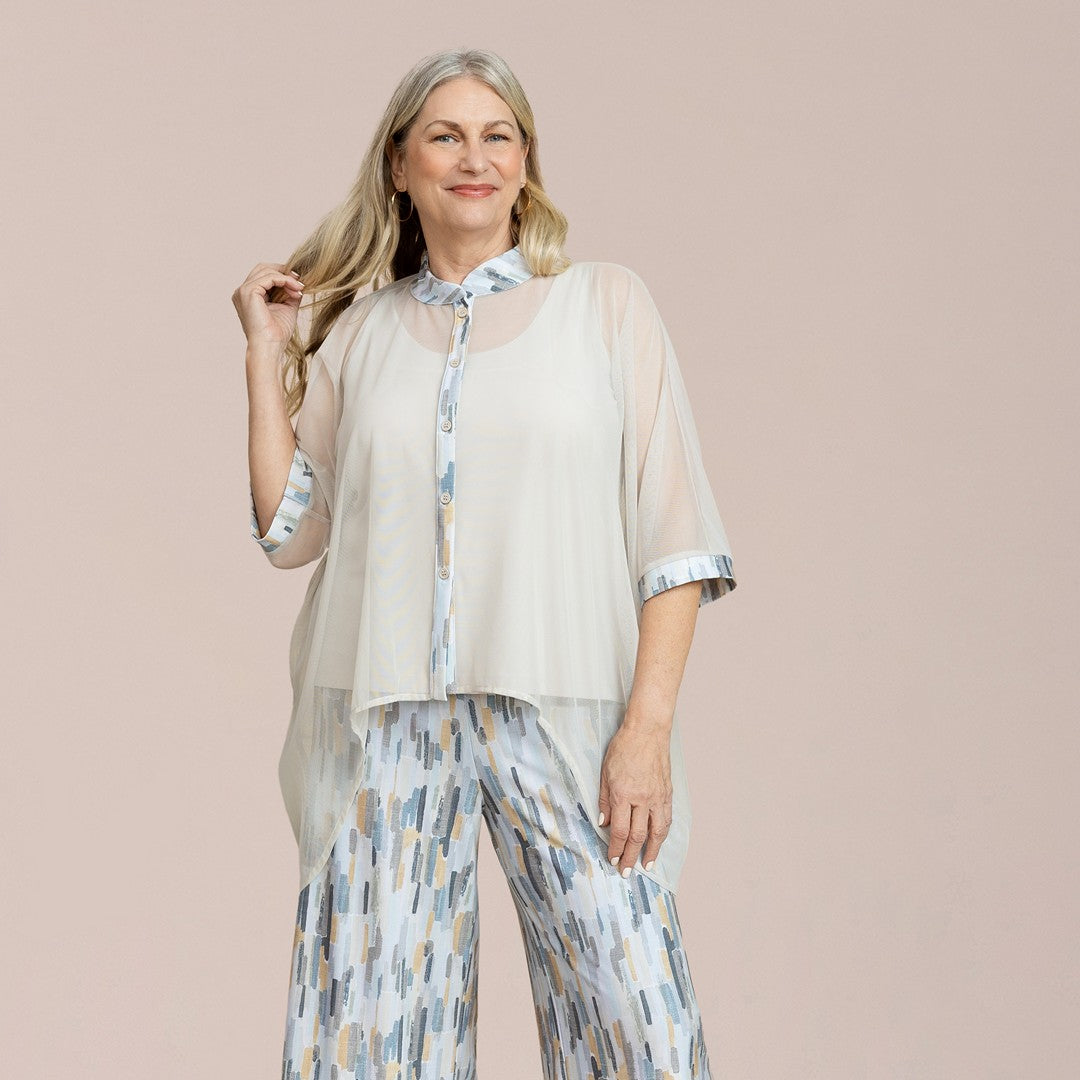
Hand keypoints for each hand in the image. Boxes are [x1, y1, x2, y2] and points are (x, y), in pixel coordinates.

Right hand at [231, 262, 305, 350]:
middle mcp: (242, 291)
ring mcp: (243, 291)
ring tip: (299, 288)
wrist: (270, 346)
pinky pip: (269, 277)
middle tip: (299, 280)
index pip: (264, 275)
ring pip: (266, 270)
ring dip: (286, 277)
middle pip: (263, 268)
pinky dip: (284, 280)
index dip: (282, 274)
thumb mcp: (286, 308)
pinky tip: (294, 289)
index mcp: (249, 296)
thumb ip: (290, 293)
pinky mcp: (249, 292)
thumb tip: (299, 282)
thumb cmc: (277, 334)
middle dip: (283, 271)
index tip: (298, 282)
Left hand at [597, 715, 672, 876]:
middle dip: (630, 856)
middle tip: (625, 871)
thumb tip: (604, 823)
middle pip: (637, 836)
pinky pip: (666, 819)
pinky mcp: (667, 793)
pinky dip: (662, 835)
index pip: (619, 830)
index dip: (615, 848)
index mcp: (623, 794)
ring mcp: (657, 797)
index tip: (611, 859)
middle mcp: (642, 799)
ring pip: (656, 832)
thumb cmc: (623, 748)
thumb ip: (603, 800)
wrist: (647, 731)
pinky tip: (658, 842)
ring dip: (651, 852)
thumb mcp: (605, 772)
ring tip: (646, 865)